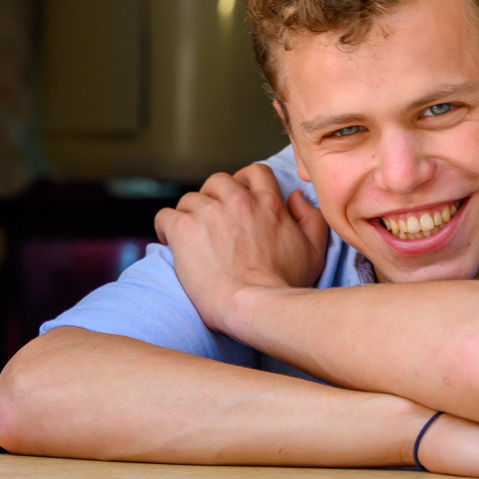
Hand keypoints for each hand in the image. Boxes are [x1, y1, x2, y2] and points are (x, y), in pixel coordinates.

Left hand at [153, 164, 328, 336]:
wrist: (254, 306)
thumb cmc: (284, 286)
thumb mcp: (314, 250)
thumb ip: (310, 217)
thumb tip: (296, 197)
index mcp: (267, 202)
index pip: (254, 172)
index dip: (243, 183)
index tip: (237, 200)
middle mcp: (237, 200)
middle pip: (217, 181)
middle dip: (212, 197)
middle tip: (211, 222)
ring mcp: (208, 212)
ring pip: (190, 199)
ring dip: (190, 215)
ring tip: (192, 238)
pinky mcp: (183, 229)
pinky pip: (165, 216)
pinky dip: (166, 227)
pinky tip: (170, 241)